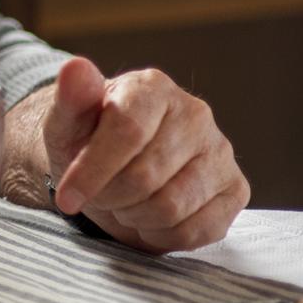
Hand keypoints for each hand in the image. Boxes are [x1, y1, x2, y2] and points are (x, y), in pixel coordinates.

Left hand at [40, 56, 248, 252]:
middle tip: (99, 194)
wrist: (110, 166)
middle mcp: (195, 114)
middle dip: (110, 196)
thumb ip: (70, 98)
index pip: (128, 132)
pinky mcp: (236, 190)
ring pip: (172, 208)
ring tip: (124, 201)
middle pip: (146, 176)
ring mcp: (221, 152)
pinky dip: (162, 235)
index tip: (67, 196)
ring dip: (134, 216)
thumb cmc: (86, 139)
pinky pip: (197, 231)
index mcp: (152, 88)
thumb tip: (75, 67)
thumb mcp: (67, 121)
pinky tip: (150, 218)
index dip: (92, 171)